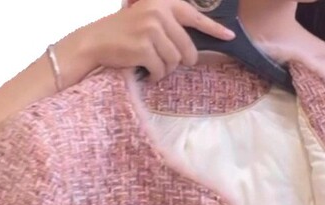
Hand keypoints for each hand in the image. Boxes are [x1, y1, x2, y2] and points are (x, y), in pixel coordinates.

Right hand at [84, 0, 235, 81]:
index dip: (213, 28)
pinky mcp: (144, 48)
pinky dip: (154, 76)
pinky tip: (144, 70)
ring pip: (174, 61)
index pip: (194, 16)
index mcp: (162, 3)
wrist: (95, 41)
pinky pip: (161, 71)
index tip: (229, 36)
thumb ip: (169, 25)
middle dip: (179, 61)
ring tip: (150, 63)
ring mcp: (151, 29)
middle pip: (186, 48)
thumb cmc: (124, 33)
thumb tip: (193, 47)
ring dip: (165, 69)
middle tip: (167, 63)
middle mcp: (158, 12)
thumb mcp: (147, 18)